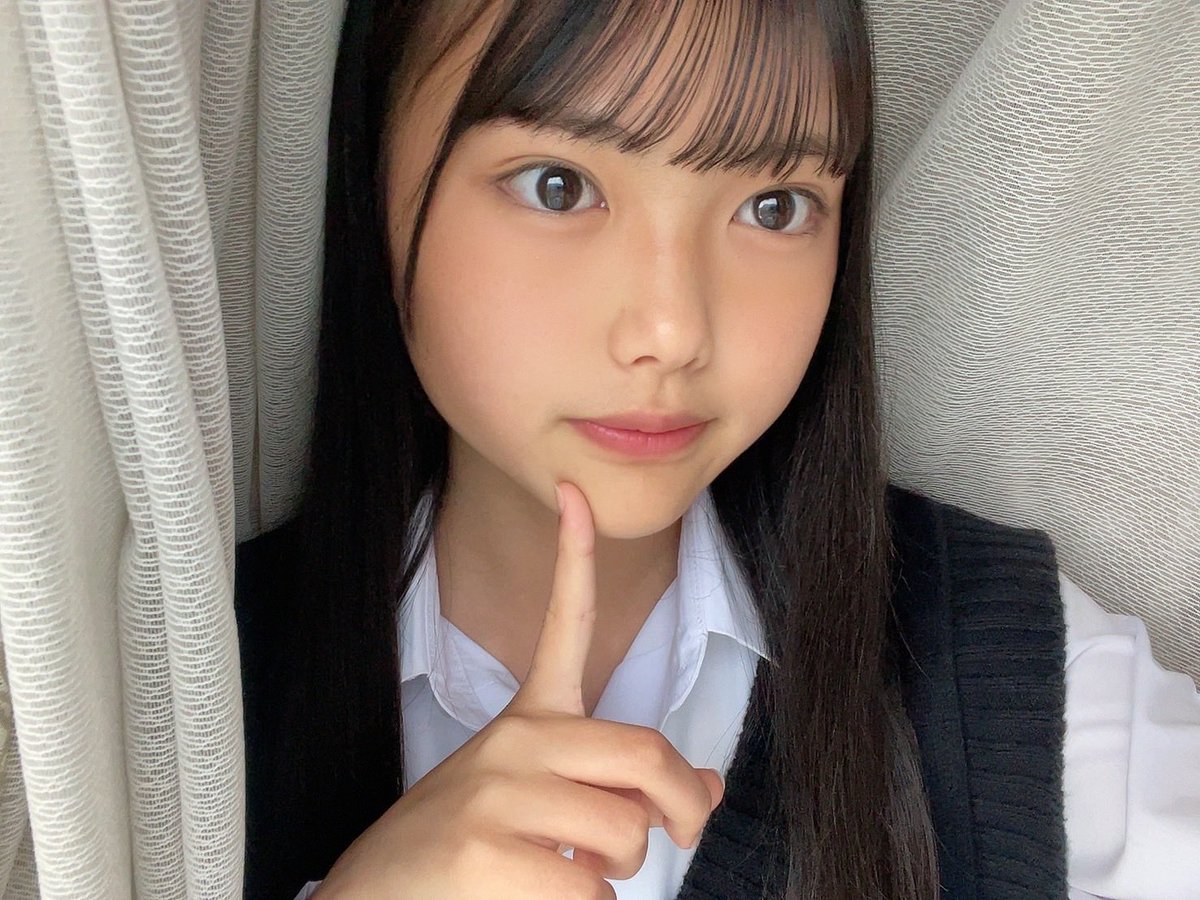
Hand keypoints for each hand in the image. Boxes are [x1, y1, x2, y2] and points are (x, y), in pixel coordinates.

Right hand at [313, 482, 724, 898]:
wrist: (373, 894)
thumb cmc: (468, 850)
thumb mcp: (545, 803)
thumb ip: (621, 787)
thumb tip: (705, 786)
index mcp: (527, 720)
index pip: (563, 627)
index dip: (575, 557)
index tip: (577, 494)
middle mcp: (514, 741)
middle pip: (644, 753)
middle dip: (681, 806)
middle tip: (679, 832)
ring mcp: (496, 792)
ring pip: (625, 831)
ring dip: (620, 870)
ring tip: (571, 871)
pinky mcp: (485, 854)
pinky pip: (589, 889)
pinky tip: (537, 898)